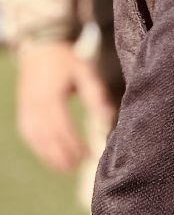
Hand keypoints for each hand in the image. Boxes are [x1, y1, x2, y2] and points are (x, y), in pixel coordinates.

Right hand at [16, 38, 116, 171]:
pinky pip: (29, 135)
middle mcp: (35, 107)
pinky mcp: (22, 112)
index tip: (89, 155)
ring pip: (36, 140)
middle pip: (48, 139)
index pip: (63, 129)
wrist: (39, 48)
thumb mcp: (85, 73)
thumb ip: (96, 96)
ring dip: (50, 156)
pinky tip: (49, 155)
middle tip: (79, 166)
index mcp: (51, 98)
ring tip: (66, 167)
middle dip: (63, 155)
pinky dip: (39, 148)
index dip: (75, 145)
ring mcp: (26, 111)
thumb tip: (109, 119)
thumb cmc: (66, 60)